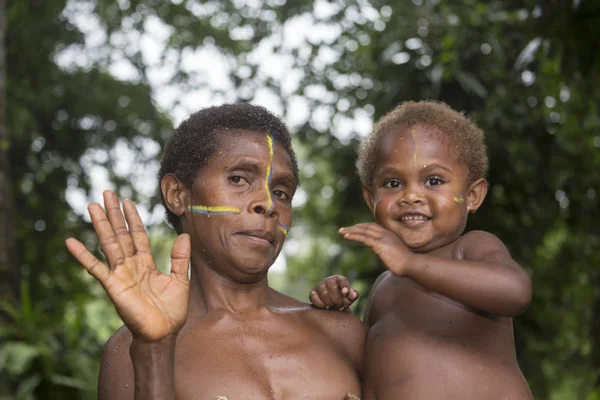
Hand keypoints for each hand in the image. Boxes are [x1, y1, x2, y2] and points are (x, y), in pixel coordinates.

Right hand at [65, 190, 189, 341]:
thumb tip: (185, 235)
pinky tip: (70, 242)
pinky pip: (95, 268)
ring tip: (92, 206)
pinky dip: (82, 255)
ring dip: (101, 225)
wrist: (163, 334)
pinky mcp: (113, 285)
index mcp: (146, 263)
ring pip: (109, 244)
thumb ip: (180, 258)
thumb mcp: (180, 280)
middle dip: (114, 214)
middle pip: (121, 234)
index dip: (133, 218)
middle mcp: (131, 265)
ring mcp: (120, 274)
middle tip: (107, 193)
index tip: (127, 201)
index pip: (138, 235)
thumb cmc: (171, 311)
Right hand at [309, 275, 357, 310]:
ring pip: (324, 294)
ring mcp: (319, 286)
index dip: (344, 286)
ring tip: (333, 306)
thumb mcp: (349, 297)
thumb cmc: (342, 298)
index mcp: (339, 279)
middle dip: (338, 300)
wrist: (330, 302)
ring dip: (330, 303)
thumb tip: (353, 295)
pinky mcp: (312, 293)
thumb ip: (353, 295)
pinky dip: (321, 305)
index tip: (345, 293)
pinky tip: (325, 307)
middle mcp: (328, 280)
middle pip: (333, 288)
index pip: (342, 280)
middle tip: (339, 305)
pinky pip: (315, 299)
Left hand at [339, 223, 412, 275]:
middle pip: (367, 226)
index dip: (362, 227)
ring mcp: (383, 238)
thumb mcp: (395, 254)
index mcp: (390, 234)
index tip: (354, 229)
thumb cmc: (406, 264)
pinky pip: (364, 238)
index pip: (373, 227)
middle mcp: (386, 233)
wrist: (412, 265)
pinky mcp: (380, 244)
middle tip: (344, 229)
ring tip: (341, 231)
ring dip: (351, 230)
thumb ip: (388, 251)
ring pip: (364, 230)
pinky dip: (354, 235)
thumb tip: (383, 254)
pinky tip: (347, 236)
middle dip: (355, 227)